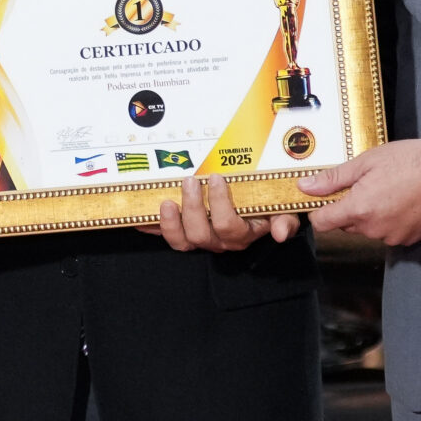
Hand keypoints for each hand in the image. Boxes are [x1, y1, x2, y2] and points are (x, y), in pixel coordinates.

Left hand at [143, 174, 300, 252]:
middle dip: (193, 207)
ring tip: (165, 201)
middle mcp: (219, 241)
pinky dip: (150, 227)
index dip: (220, 205)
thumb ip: (283, 219)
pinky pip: (164, 235)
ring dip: (170, 223)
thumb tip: (280, 232)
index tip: (217, 179)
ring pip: (181, 241)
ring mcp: (199, 238)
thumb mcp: (280, 209)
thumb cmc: (264, 205)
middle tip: (190, 181)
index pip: (229, 226)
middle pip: (201, 234)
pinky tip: (137, 218)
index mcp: (241, 233)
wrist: (253, 208)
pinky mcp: (182, 234)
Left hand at [300, 138, 420, 246]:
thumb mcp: (367, 161)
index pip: (322, 223)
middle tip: (366, 184)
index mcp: (359, 209)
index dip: (320, 210)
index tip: (326, 197)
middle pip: (345, 225)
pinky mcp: (409, 239)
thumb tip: (305, 187)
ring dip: (370, 214)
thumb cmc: (411, 160)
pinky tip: (402, 201)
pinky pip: (388, 232)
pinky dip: (389, 220)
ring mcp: (393, 237)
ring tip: (388, 190)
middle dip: (349, 208)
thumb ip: (334, 178)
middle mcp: (374, 229)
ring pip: (367, 229)